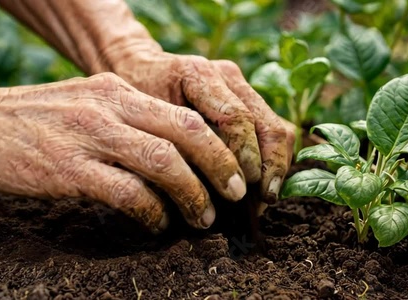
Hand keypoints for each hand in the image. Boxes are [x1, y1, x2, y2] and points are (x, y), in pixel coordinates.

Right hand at [0, 73, 247, 231]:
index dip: (219, 144)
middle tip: (236, 193)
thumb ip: (125, 120)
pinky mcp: (70, 169)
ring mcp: (91, 136)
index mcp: (118, 90)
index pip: (186, 114)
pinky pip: (128, 193)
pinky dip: (152, 213)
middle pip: (187, 133)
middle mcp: (111, 106)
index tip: (233, 170)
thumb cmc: (34, 119)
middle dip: (220, 166)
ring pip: (164, 162)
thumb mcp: (86, 103)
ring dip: (193, 194)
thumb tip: (168, 153)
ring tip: (204, 216)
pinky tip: (158, 224)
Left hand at [112, 51, 294, 203]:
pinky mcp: (243, 97)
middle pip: (264, 122)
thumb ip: (171, 146)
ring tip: (265, 198)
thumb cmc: (133, 97)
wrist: (135, 67)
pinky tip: (262, 183)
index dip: (245, 155)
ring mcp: (237, 84)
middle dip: (269, 165)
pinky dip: (270, 157)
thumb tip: (194, 187)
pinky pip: (270, 127)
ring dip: (274, 164)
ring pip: (274, 125)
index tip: (244, 188)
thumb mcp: (141, 119)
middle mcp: (224, 76)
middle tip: (262, 201)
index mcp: (197, 75)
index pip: (235, 117)